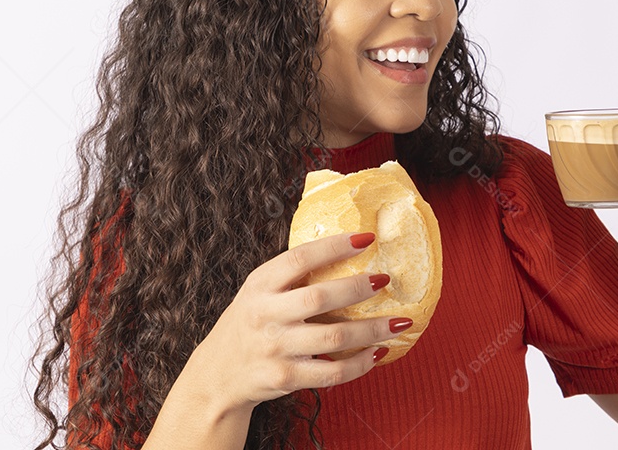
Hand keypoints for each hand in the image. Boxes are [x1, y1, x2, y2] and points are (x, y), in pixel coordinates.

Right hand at [187, 232, 407, 411]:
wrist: (218, 373)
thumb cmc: (251, 322)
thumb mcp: (259, 290)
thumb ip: (291, 274)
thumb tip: (346, 246)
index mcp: (260, 285)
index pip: (299, 259)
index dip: (334, 247)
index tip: (366, 238)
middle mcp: (266, 315)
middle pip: (319, 298)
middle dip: (357, 288)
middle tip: (385, 280)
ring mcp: (276, 349)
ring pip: (334, 337)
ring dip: (372, 329)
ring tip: (399, 322)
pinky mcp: (286, 378)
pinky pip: (332, 373)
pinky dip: (360, 364)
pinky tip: (378, 353)